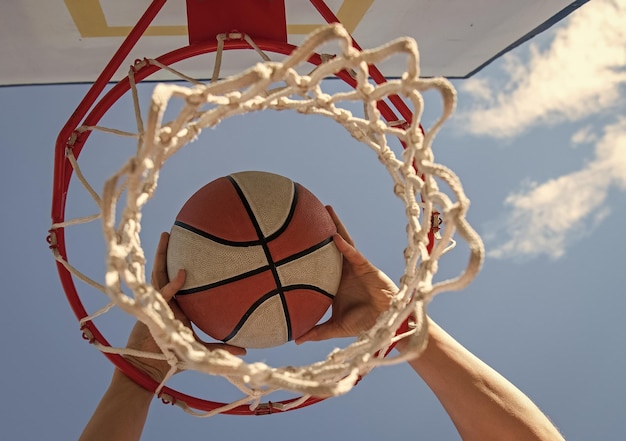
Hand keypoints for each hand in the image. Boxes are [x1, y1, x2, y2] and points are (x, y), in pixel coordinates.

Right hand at [124, 232, 245, 381]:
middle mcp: (166, 300)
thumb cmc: (173, 358)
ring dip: (162, 255)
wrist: (152, 368)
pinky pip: (163, 292)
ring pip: (158, 273)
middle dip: (168, 251)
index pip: (175, 279)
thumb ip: (220, 348)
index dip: (180, 264)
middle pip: (164, 270)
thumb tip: (245, 350)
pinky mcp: (153, 311)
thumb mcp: (200, 350)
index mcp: (176, 305)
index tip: (192, 248)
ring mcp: (158, 303)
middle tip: (175, 231)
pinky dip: (173, 283)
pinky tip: (183, 273)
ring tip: (167, 236)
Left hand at [295, 206, 397, 342]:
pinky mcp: (367, 266)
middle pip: (329, 245)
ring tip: (325, 209)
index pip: (319, 260)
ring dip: (335, 226)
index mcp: (334, 280)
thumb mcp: (335, 327)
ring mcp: (354, 266)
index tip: (294, 238)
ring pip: (343, 242)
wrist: (385, 323)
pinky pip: (354, 253)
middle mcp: (343, 270)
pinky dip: (345, 246)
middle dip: (322, 228)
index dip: (310, 248)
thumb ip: (316, 331)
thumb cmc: (363, 323)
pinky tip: (335, 237)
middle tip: (308, 212)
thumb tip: (295, 339)